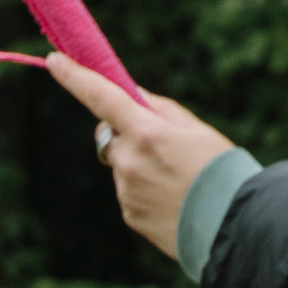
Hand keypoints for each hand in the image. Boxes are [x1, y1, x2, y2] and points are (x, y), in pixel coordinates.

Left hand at [45, 56, 236, 257]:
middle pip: (109, 135)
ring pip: (121, 165)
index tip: (54, 60)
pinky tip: (173, 199)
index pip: (101, 97)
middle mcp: (129, 161)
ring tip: (177, 179)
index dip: (74, 76)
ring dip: (139, 165)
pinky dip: (144, 189)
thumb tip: (131, 95)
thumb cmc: (221, 170)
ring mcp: (126, 190)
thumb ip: (159, 110)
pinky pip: (129, 191)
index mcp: (146, 132)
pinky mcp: (129, 214)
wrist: (233, 227)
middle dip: (124, 132)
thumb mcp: (196, 129)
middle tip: (159, 142)